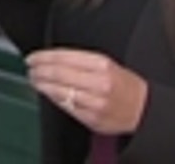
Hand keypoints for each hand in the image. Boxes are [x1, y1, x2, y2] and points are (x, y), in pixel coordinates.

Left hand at [26, 48, 148, 135]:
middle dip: (39, 70)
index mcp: (102, 64)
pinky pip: (66, 106)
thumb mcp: (107, 64)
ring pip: (59, 91)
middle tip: (30, 69)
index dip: (43, 57)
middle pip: (58, 73)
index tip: (32, 58)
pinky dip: (54, 98)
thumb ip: (81, 61)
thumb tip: (53, 59)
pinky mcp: (91, 118)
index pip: (64, 57)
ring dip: (42, 85)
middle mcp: (98, 82)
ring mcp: (95, 101)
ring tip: (35, 80)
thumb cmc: (124, 85)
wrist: (143, 108)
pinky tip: (48, 93)